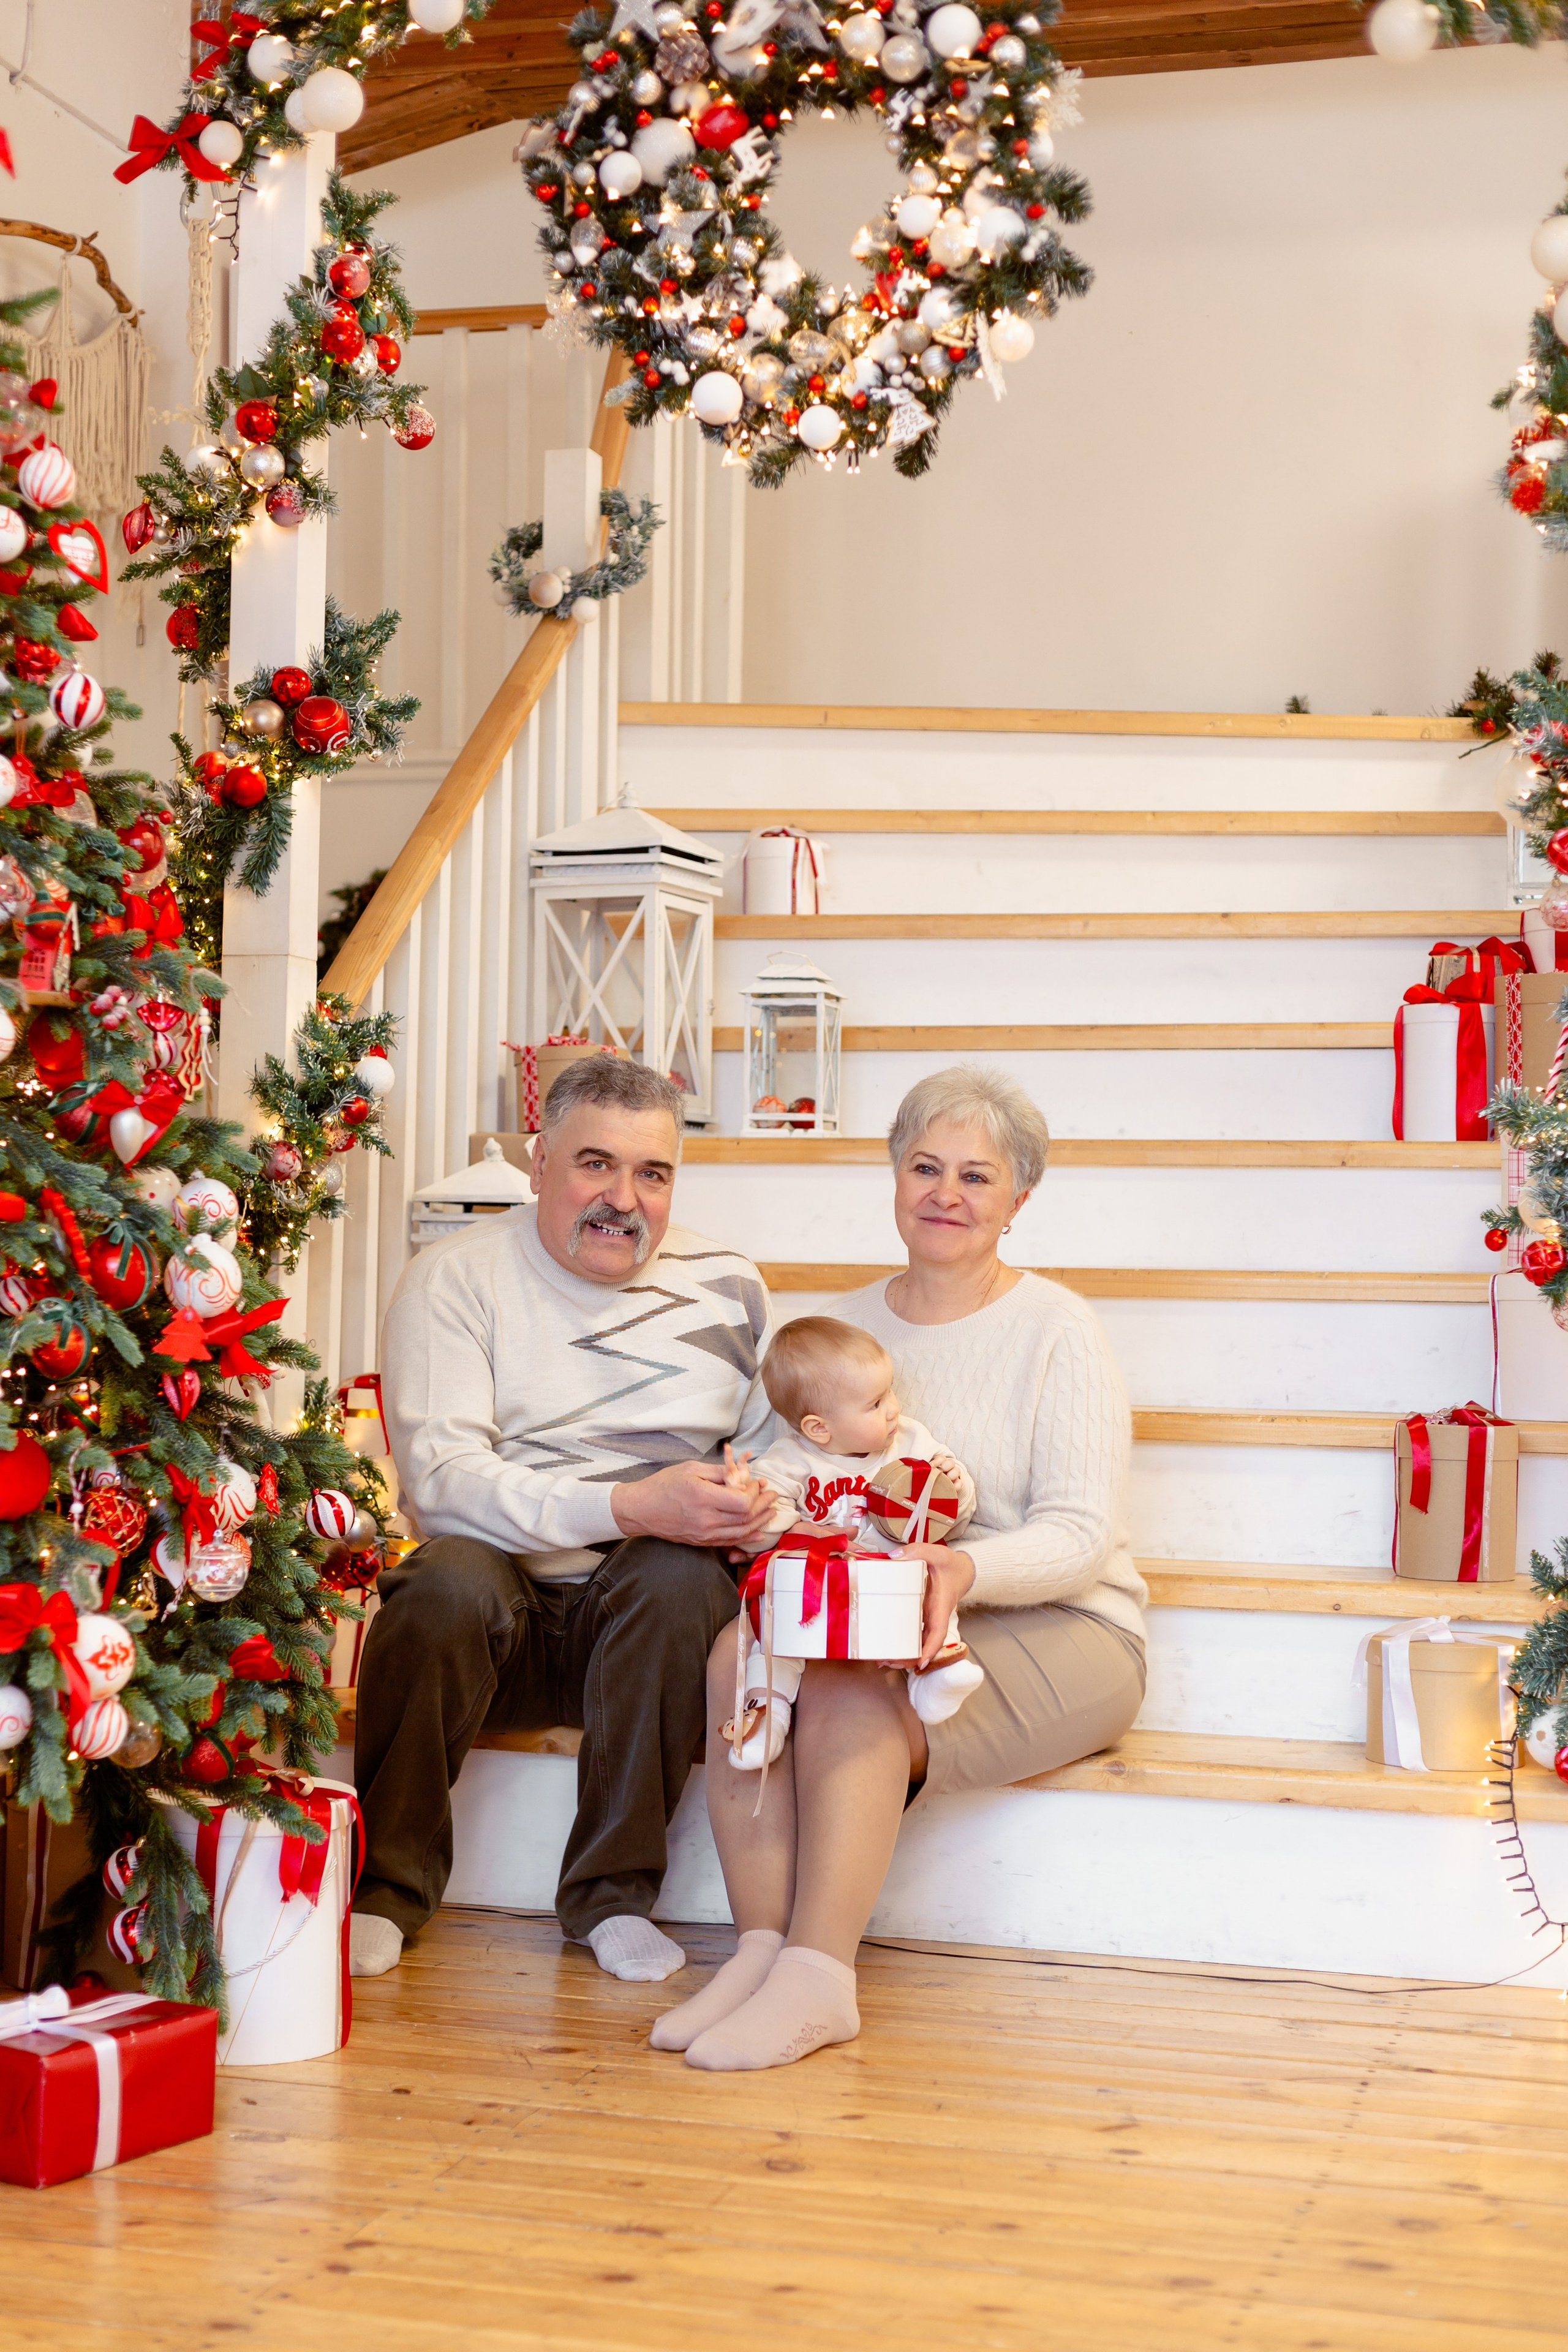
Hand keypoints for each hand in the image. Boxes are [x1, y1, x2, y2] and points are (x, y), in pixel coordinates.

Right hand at [612, 1460, 777, 1548]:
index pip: (742, 1502)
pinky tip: (759, 1531)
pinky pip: (730, 1541)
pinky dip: (747, 1536)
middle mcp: (706, 1519)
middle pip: (746, 1518)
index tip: (758, 1483)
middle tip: (772, 1494)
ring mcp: (704, 1534)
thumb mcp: (691, 1468)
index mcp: (703, 1497)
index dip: (755, 1493)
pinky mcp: (702, 1541)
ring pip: (741, 1532)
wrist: (641, 1510)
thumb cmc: (664, 1484)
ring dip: (760, 1521)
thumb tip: (743, 1475)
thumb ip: (719, 1472)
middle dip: (764, 1505)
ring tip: (771, 1511)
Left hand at [897, 1542, 976, 1667]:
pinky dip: (903, 1643)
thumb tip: (895, 1557)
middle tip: (887, 1662)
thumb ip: (917, 1552)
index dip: (930, 1649)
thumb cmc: (950, 1565)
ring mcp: (928, 1619)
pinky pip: (914, 1633)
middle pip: (925, 1645)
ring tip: (882, 1660)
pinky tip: (886, 1647)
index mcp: (940, 1606)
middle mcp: (934, 1617)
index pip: (938, 1633)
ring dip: (904, 1654)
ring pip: (919, 1642)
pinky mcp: (922, 1616)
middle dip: (909, 1658)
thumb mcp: (936, 1553)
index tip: (920, 1662)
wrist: (961, 1569)